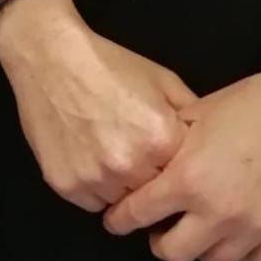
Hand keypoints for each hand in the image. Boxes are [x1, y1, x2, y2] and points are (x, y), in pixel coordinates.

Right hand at [0, 0, 193, 210]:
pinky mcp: (65, 185)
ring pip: (122, 203)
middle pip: (153, 195)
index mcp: (161, 140)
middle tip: (136, 153)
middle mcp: (130, 166)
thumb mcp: (164, 81)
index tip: (166, 157)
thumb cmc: (110, 65)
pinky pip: (91, 203)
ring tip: (110, 152)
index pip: (184, 176)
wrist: (52, 56)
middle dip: (150, 179)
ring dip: (122, 187)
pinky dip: (94, 188)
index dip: (175, 166)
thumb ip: (192, 116)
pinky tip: (89, 157)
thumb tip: (209, 144)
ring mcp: (95, 178)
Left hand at [103, 61, 260, 260]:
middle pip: (172, 253)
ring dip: (204, 247)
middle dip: (160, 242)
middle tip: (162, 228)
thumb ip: (171, 142)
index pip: (138, 214)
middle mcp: (217, 212)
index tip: (116, 221)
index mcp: (188, 178)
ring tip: (204, 229)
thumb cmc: (255, 100)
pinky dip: (245, 252)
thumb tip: (149, 159)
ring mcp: (254, 228)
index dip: (120, 219)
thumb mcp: (200, 111)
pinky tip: (242, 234)